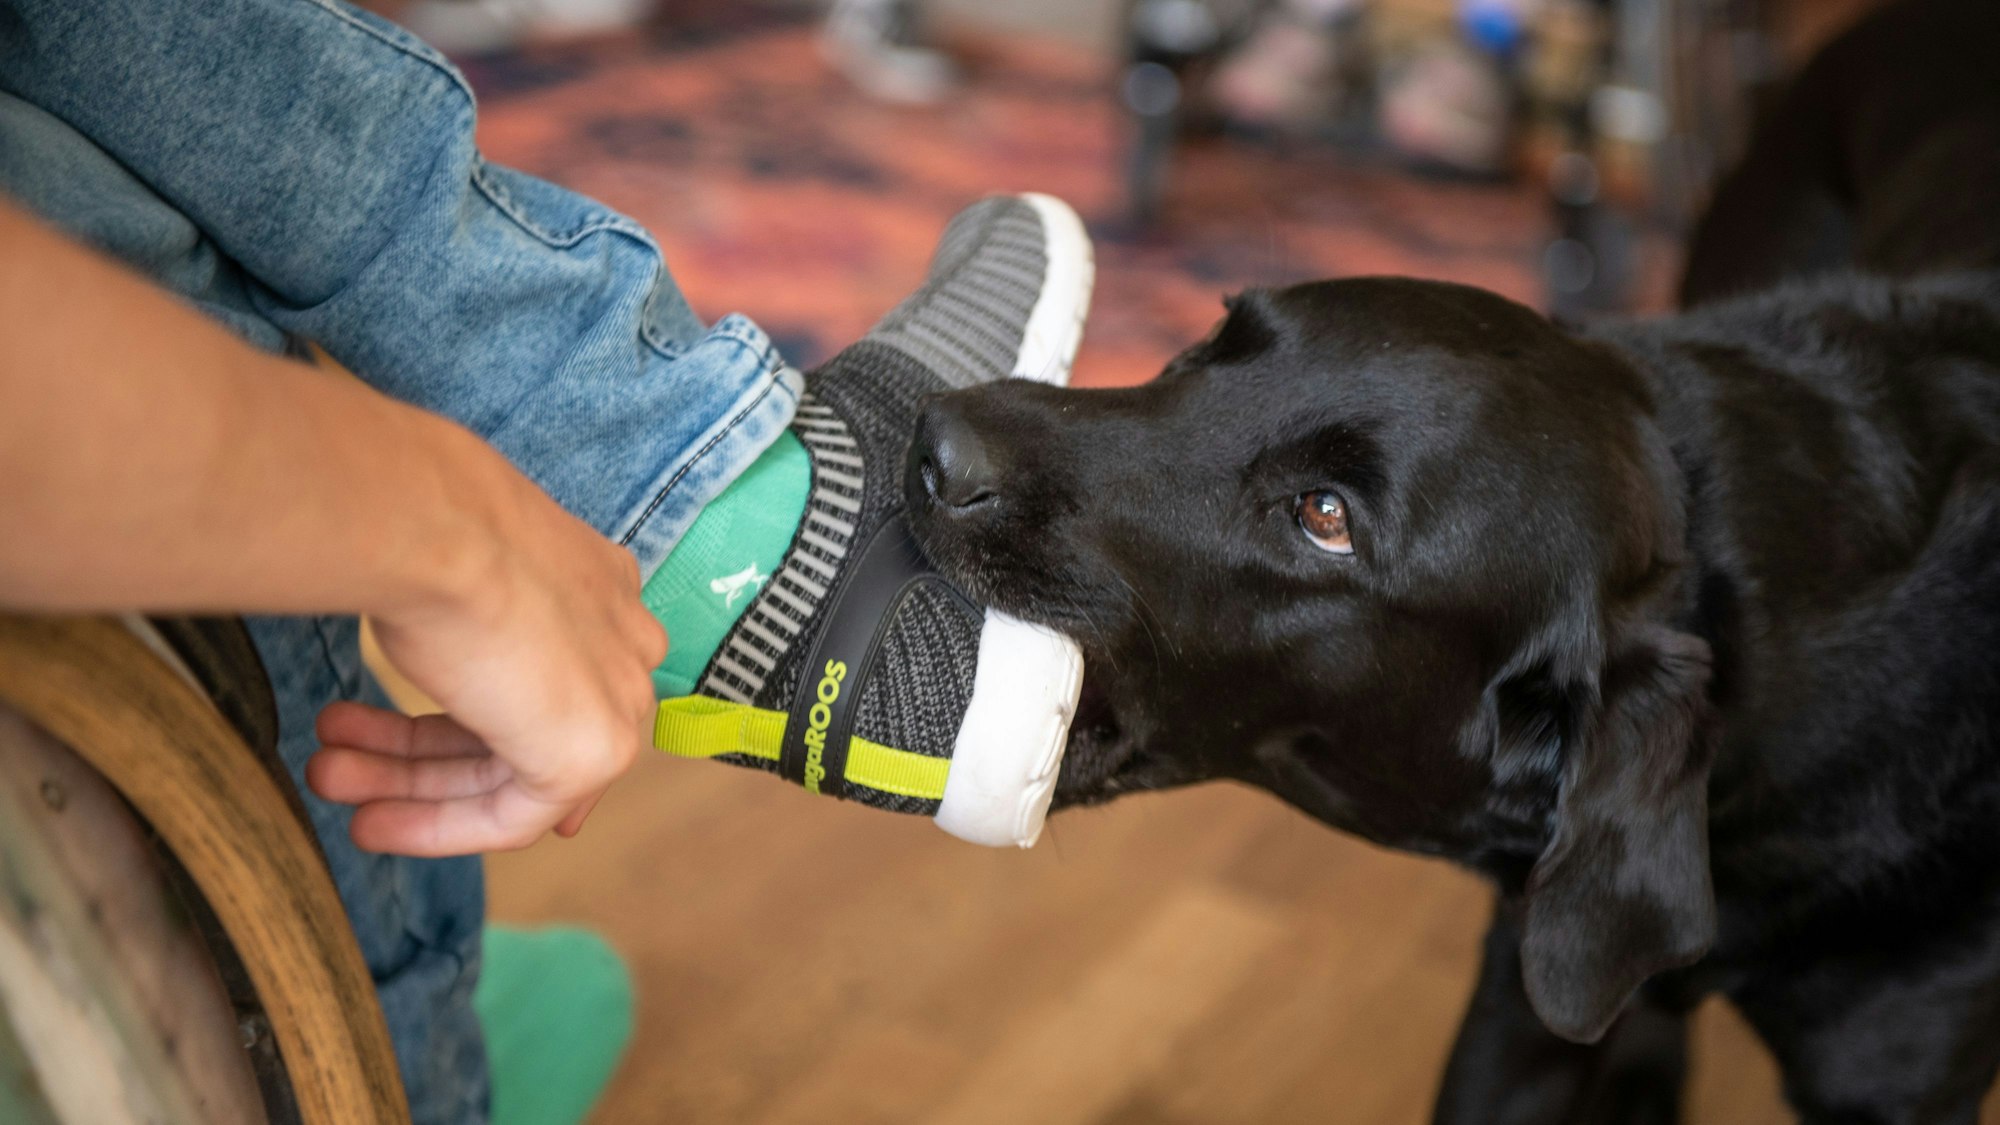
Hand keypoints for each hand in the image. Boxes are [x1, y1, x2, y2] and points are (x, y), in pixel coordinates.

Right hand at [305, 428, 666, 855]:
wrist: (430, 527)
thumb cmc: (428, 527)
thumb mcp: (450, 567)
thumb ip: (469, 619)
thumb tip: (453, 668)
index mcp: (602, 586)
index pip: (553, 676)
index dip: (484, 723)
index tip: (421, 759)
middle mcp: (623, 642)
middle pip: (519, 723)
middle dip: (416, 751)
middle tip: (334, 755)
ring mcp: (616, 699)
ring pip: (509, 768)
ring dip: (408, 783)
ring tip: (324, 778)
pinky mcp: (592, 753)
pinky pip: (515, 814)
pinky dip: (438, 826)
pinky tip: (368, 823)